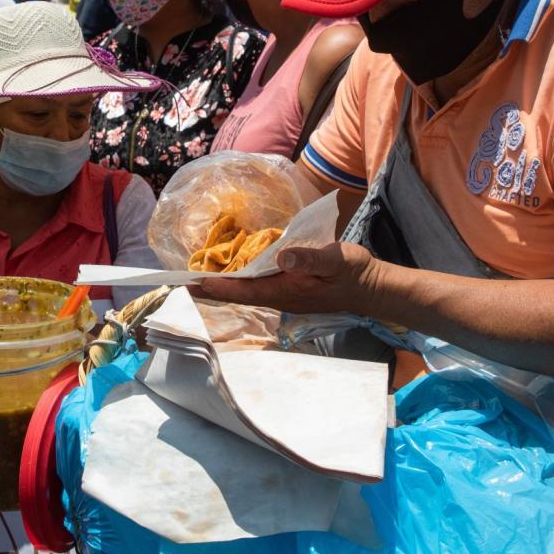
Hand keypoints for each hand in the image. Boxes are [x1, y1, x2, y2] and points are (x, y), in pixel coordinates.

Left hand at [198, 241, 378, 314]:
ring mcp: (282, 294)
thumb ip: (308, 259)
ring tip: (197, 276)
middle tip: (182, 282)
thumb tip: (281, 257)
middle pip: (237, 294)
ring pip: (245, 290)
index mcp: (283, 291)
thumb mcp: (334, 261)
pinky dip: (239, 278)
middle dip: (210, 288)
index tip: (191, 283)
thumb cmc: (353, 273)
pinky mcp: (288, 287)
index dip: (215, 286)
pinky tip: (231, 271)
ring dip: (221, 285)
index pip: (241, 290)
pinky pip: (257, 284)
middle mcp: (277, 296)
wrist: (371, 287)